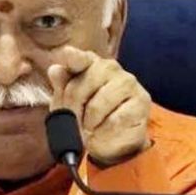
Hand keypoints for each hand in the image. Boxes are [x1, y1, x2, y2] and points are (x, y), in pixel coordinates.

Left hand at [48, 46, 151, 166]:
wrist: (108, 140)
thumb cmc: (85, 116)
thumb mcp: (66, 103)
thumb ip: (61, 86)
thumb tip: (54, 69)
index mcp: (90, 63)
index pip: (81, 58)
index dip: (74, 57)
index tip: (66, 54)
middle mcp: (110, 67)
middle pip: (84, 83)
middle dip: (74, 107)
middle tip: (74, 122)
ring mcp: (128, 82)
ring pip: (99, 103)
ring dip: (89, 122)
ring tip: (89, 128)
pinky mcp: (141, 102)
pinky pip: (115, 119)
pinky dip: (104, 131)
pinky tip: (103, 132)